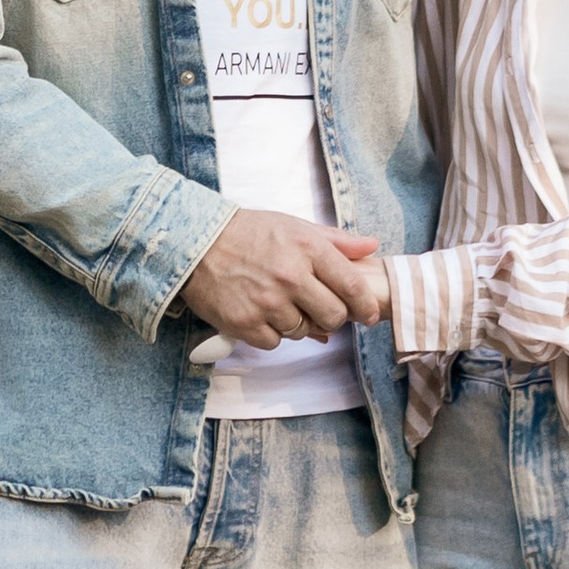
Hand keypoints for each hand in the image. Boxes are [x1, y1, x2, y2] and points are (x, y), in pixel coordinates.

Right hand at [180, 211, 382, 347]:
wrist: (196, 244)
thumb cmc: (249, 234)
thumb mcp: (294, 226)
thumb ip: (336, 240)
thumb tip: (371, 246)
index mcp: (307, 248)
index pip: (352, 286)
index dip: (365, 306)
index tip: (368, 315)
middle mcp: (291, 276)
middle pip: (333, 316)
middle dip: (333, 317)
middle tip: (321, 310)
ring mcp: (267, 302)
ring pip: (304, 332)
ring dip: (298, 323)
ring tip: (281, 304)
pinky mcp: (245, 323)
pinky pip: (274, 342)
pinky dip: (271, 333)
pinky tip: (261, 314)